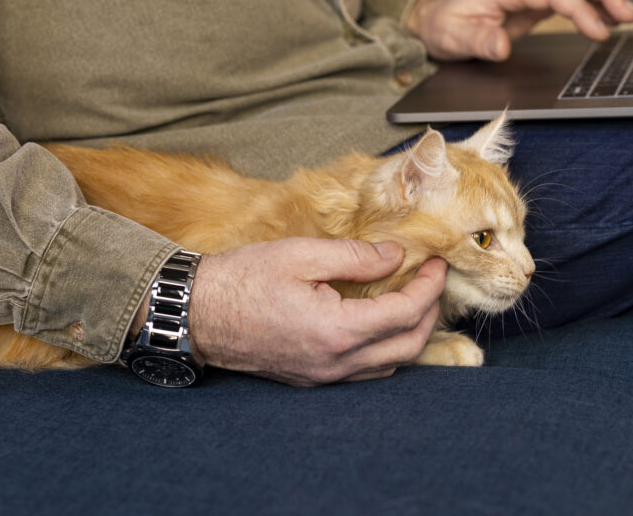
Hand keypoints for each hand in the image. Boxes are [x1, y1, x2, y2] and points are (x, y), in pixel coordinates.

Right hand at [185, 238, 445, 385]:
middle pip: (408, 347)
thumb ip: (356, 257)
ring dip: (409, 334)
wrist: (195, 313)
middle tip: (431, 280)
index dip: (430, 287)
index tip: (437, 263)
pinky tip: (379, 320)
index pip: (405, 314)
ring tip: (412, 298)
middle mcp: (334, 363)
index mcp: (336, 331)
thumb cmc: (242, 279)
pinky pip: (364, 370)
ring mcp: (322, 376)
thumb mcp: (302, 254)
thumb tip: (396, 256)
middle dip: (429, 313)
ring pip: (388, 365)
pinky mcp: (310, 378)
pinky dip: (384, 347)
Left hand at [406, 0, 632, 60]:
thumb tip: (501, 46)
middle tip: (630, 17)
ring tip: (630, 17)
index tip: (599, 32)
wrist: (434, 15)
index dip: (580, 9)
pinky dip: (594, 2)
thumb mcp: (452, 39)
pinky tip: (610, 17)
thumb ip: (477, 42)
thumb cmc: (443, 25)